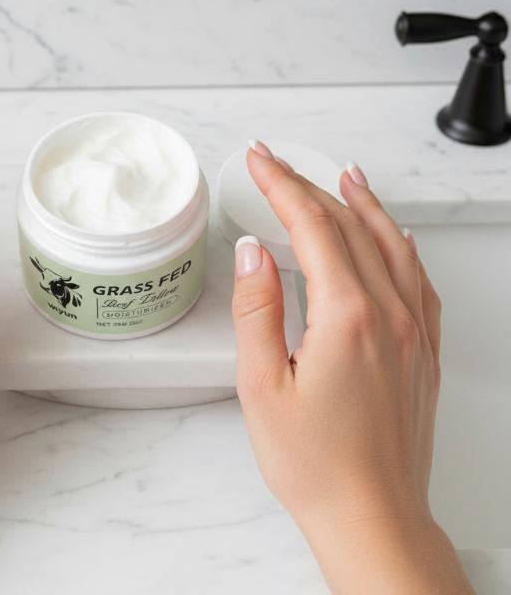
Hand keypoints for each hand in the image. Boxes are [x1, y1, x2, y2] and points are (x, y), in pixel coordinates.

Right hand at [232, 141, 472, 593]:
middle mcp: (389, 314)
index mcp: (347, 317)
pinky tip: (393, 236)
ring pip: (391, 243)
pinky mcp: (423, 350)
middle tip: (278, 162)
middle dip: (307, 185)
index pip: (311, 225)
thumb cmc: (315, 462)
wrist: (372, 516)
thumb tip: (253, 252)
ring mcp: (413, 331)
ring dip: (363, 202)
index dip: (280, 184)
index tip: (259, 159)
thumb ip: (257, 309)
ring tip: (344, 175)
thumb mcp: (261, 385)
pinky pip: (418, 278)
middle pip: (348, 225)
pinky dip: (400, 243)